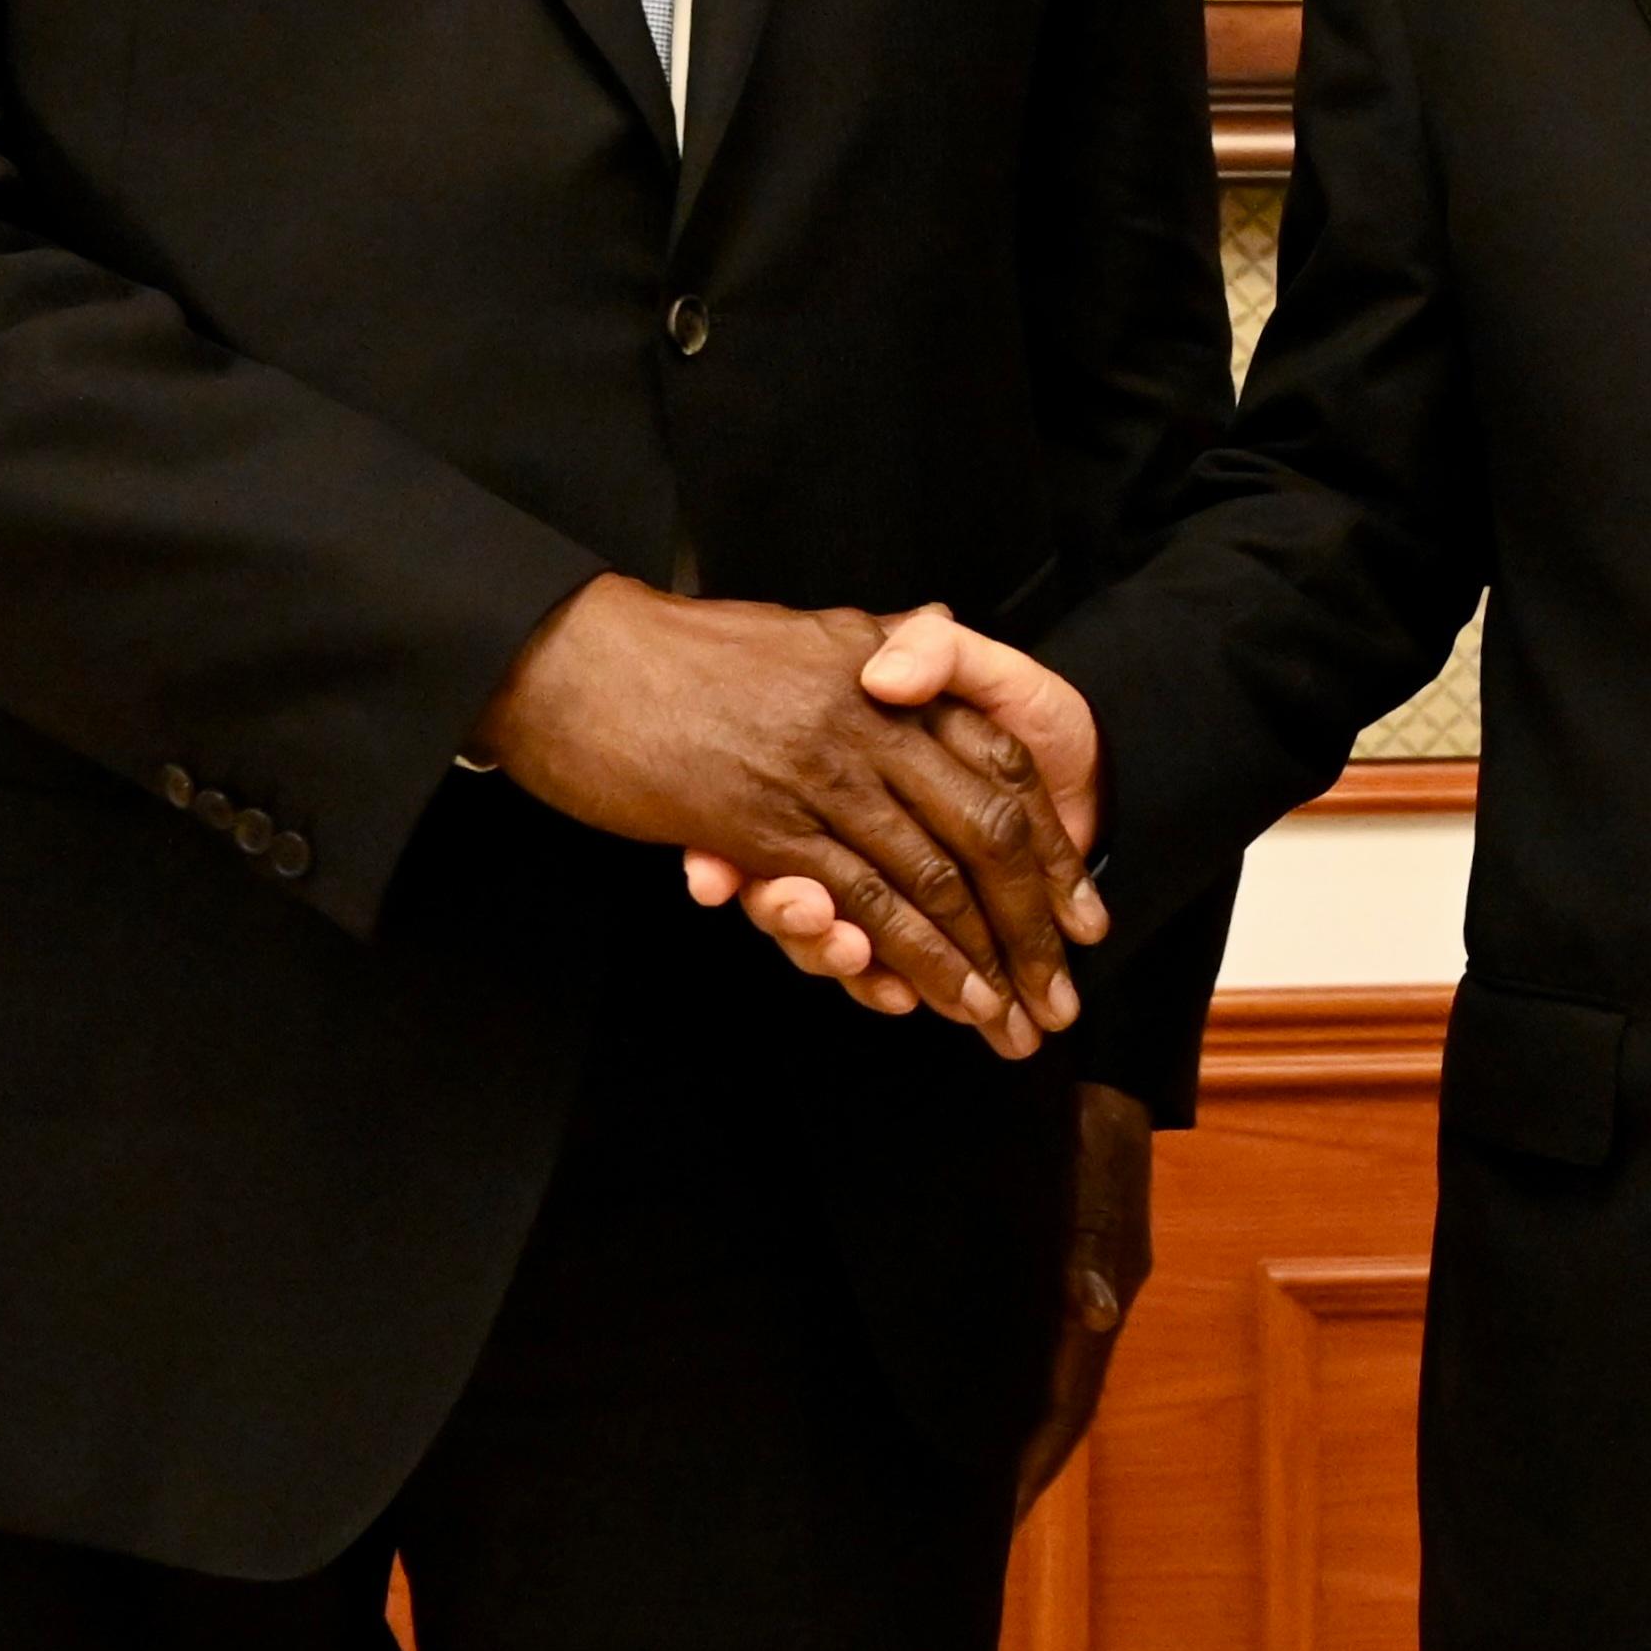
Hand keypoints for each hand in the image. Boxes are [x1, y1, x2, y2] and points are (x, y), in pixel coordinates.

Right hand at [476, 577, 1093, 1049]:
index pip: (1002, 763)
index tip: (1080, 913)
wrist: (571, 649)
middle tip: (1059, 996)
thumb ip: (877, 639)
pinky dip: (898, 957)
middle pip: (985, 828)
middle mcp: (870, 719)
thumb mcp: (803, 630)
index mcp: (885, 673)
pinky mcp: (762, 826)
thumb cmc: (680, 649)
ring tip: (1007, 1022)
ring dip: (973, 961)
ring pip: (927, 878)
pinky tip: (918, 1001)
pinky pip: (855, 900)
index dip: (1047, 844)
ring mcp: (820, 773)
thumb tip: (932, 629)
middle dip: (1031, 923)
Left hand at [1014, 1084, 1157, 1511]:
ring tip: (978, 1483)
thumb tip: (1095, 1310)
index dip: (1033, 1463)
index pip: (1067, 1404)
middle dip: (1024, 1466)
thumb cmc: (1087, 1129)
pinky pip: (1033, 1346)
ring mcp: (1079, 1290)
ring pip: (1047, 1379)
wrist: (1103, 1078)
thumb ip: (1090, 1245)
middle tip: (981, 1526)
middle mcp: (1091, 1307)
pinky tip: (981, 1394)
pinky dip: (1011, 1383)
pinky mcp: (1055, 1268)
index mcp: (1101, 1299)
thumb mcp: (1089, 1182)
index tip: (1000, 1519)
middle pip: (1059, 1407)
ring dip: (1019, 1431)